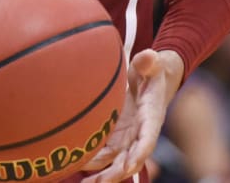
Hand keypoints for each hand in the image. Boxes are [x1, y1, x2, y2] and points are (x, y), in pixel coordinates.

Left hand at [82, 49, 182, 181]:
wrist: (150, 77)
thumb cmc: (151, 69)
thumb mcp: (152, 63)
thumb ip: (149, 61)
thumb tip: (146, 57)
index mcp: (152, 118)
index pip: (148, 139)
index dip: (139, 153)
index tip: (130, 166)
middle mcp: (140, 132)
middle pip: (129, 158)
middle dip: (115, 173)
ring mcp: (128, 136)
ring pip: (116, 161)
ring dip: (102, 174)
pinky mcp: (117, 135)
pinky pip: (106, 153)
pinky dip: (95, 163)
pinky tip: (77, 168)